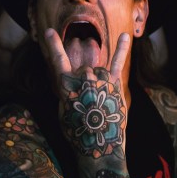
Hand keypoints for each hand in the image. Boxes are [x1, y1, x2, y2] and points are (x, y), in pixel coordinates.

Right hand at [45, 28, 130, 157]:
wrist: (100, 146)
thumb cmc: (78, 132)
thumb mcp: (63, 113)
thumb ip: (66, 94)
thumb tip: (71, 84)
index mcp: (66, 85)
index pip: (58, 60)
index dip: (53, 45)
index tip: (50, 31)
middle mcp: (83, 78)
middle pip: (84, 69)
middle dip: (86, 83)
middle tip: (90, 104)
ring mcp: (100, 79)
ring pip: (99, 70)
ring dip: (100, 82)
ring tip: (102, 102)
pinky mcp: (115, 83)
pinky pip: (118, 61)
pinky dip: (122, 48)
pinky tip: (126, 36)